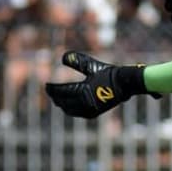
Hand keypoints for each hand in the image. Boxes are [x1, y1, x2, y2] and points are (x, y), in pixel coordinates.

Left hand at [45, 50, 159, 118]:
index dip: (52, 89)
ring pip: (69, 110)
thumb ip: (77, 61)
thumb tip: (62, 57)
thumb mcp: (92, 66)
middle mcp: (85, 103)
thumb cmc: (109, 73)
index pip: (61, 91)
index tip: (46, 85)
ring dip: (62, 104)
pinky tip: (70, 106)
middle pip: (63, 102)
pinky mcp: (94, 112)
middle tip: (50, 91)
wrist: (125, 85)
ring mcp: (90, 109)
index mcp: (82, 91)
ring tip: (58, 99)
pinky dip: (71, 109)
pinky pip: (77, 113)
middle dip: (55, 97)